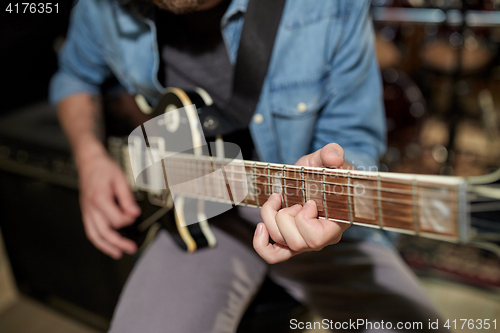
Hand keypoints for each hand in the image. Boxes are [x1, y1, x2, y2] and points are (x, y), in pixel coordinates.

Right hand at [78, 152, 140, 258]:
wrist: (89, 162)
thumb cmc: (104, 169)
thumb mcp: (120, 179)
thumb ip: (127, 198)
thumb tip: (135, 213)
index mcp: (100, 198)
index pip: (116, 219)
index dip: (128, 219)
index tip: (135, 215)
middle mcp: (91, 207)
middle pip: (104, 231)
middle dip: (118, 242)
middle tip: (131, 248)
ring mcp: (86, 211)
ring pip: (94, 235)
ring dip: (106, 247)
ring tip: (118, 253)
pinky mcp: (86, 212)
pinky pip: (90, 230)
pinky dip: (98, 241)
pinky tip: (107, 245)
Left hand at [253, 143, 350, 263]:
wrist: (314, 176)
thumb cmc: (324, 170)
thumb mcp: (326, 158)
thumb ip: (331, 154)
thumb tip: (334, 157)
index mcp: (336, 223)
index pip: (316, 238)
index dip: (305, 219)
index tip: (310, 201)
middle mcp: (322, 238)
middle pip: (296, 242)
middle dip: (287, 216)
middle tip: (296, 200)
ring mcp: (305, 242)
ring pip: (281, 242)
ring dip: (272, 217)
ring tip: (280, 200)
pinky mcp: (289, 241)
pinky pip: (273, 255)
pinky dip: (261, 244)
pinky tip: (261, 226)